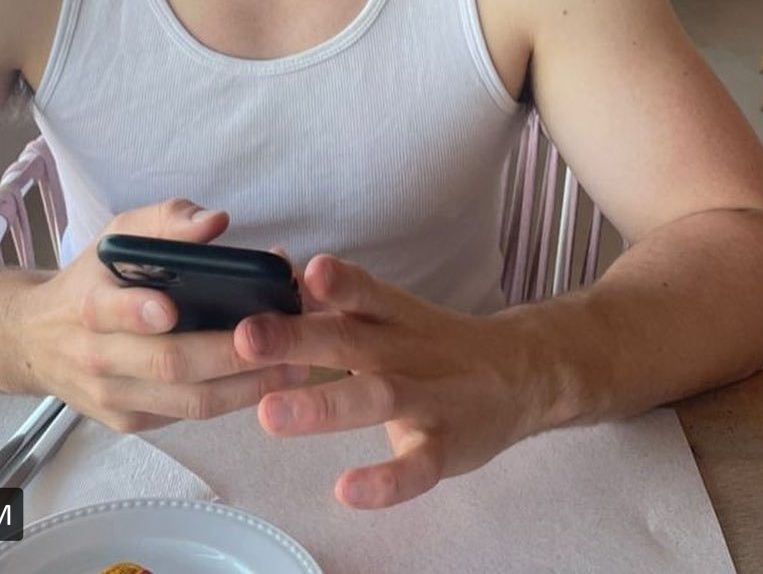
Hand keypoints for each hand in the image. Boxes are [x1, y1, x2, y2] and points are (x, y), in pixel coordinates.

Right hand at [11, 198, 306, 429]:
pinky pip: (189, 416)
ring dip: (247, 385)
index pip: (107, 311)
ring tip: (296, 363)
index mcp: (87, 303)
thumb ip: (166, 221)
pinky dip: (234, 399)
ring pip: (187, 401)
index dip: (138, 311)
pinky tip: (270, 379)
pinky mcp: (132, 423)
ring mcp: (114, 397)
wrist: (38, 340)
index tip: (171, 308)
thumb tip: (216, 222)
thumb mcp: (118, 235)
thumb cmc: (94, 277)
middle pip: (167, 364)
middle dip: (229, 353)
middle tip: (283, 337)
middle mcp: (97, 356)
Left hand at [233, 254, 546, 508]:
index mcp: (389, 313)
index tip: (297, 273)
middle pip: (350, 339)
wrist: (517, 375)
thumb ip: (336, 304)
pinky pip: (416, 466)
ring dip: (323, 405)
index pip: (361, 290)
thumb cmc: (429, 343)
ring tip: (269, 414)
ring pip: (376, 398)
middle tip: (246, 337)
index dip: (334, 281)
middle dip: (298, 338)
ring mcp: (428, 398)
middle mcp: (404, 348)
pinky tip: (347, 489)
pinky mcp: (444, 447)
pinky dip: (385, 481)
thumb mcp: (389, 314)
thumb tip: (272, 280)